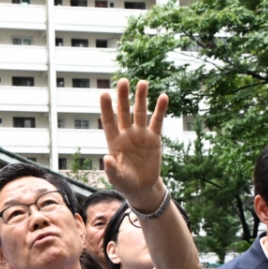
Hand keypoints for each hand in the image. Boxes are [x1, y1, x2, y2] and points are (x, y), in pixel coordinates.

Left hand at [100, 79, 167, 211]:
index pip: (109, 121)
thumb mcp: (117, 179)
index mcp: (114, 141)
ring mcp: (140, 134)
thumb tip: (106, 158)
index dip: (106, 108)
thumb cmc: (126, 183)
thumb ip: (112, 170)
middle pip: (124, 112)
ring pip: (140, 112)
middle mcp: (126, 134)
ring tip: (142, 82)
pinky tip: (163, 97)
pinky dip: (160, 110)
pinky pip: (157, 121)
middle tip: (123, 81)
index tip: (104, 93)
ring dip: (141, 98)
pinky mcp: (154, 138)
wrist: (143, 187)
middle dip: (123, 97)